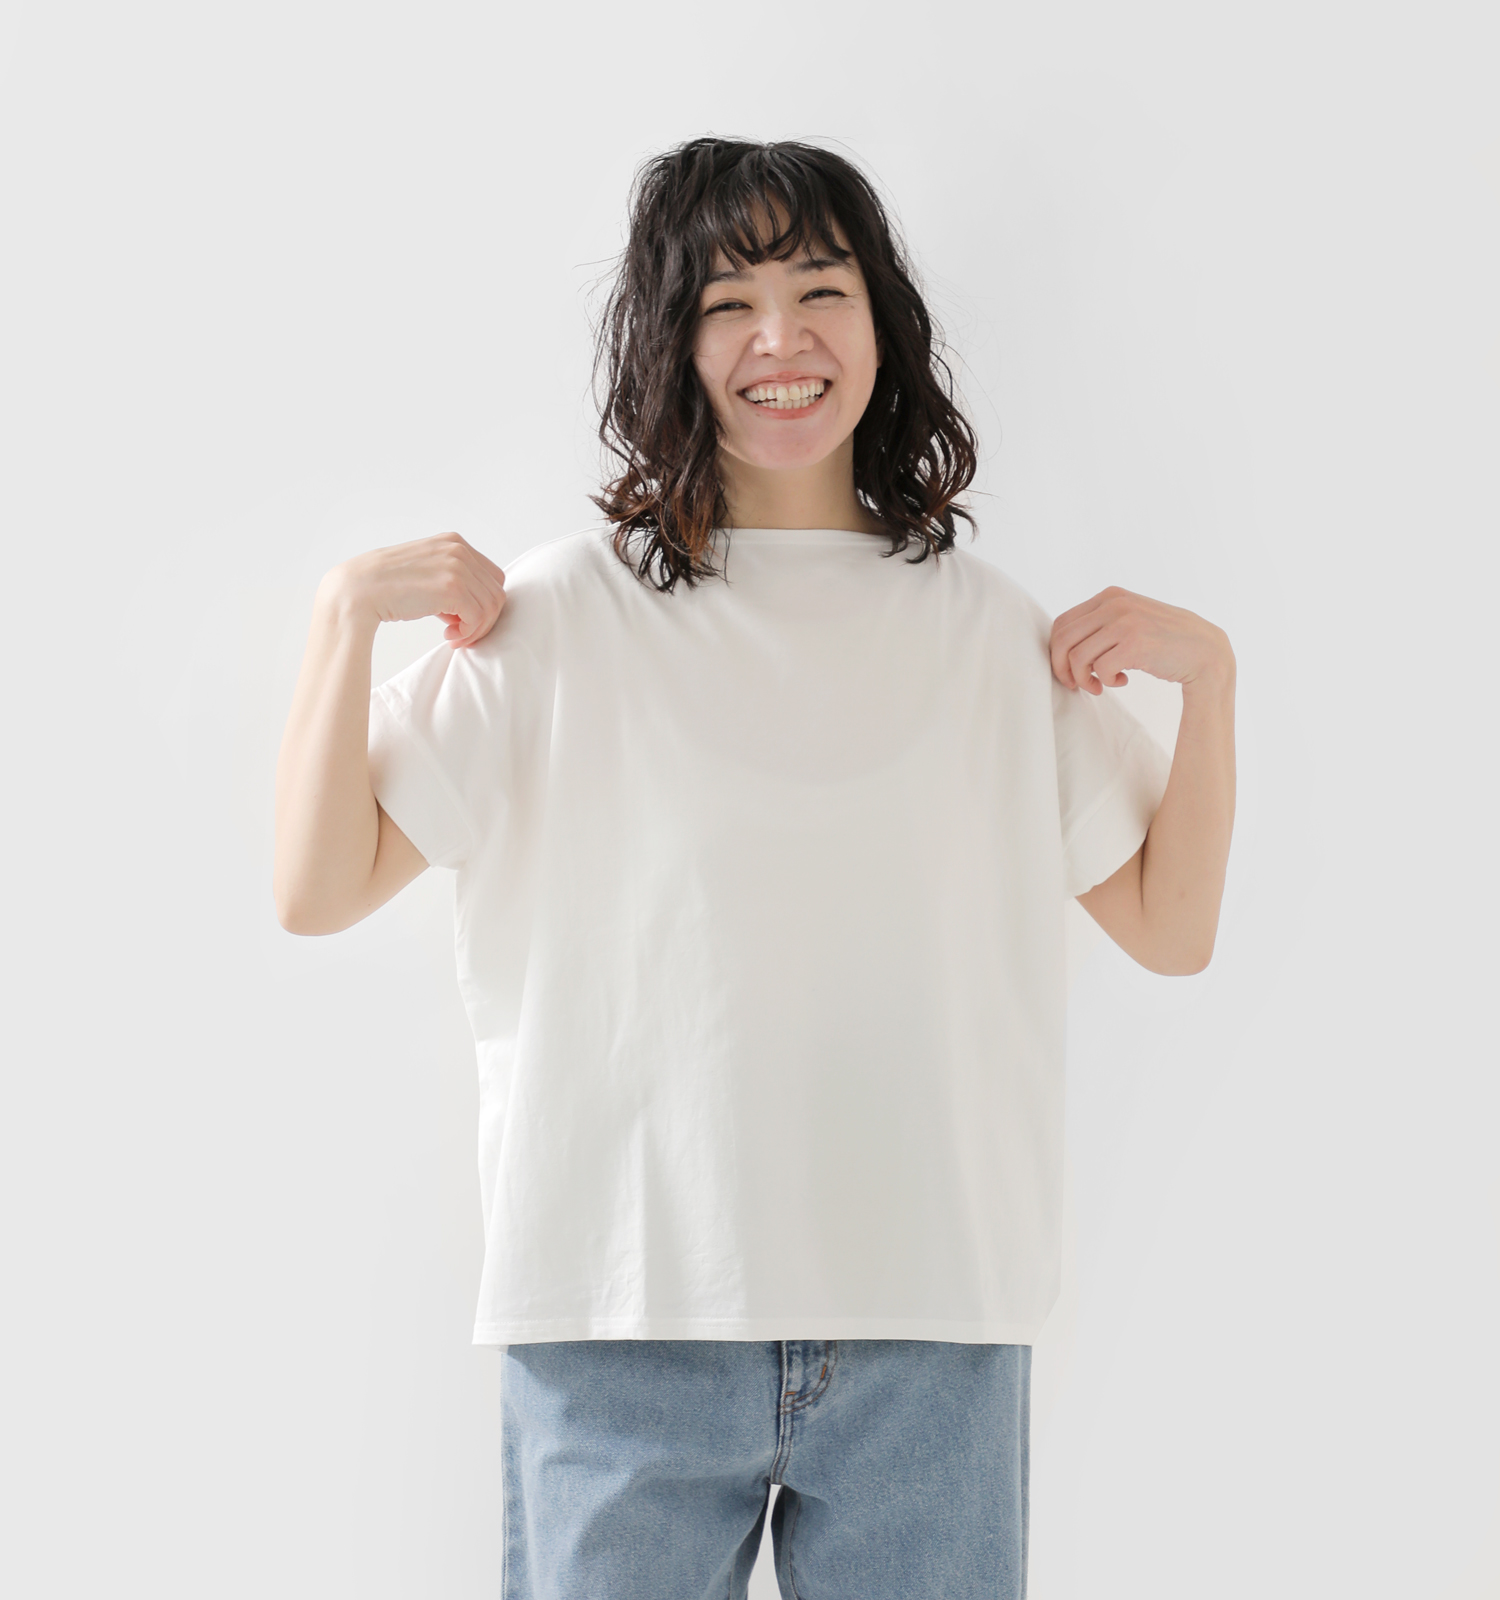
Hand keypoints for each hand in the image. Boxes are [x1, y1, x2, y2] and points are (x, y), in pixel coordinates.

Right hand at [319, 531, 506, 647]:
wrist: (358, 590)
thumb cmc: (387, 586)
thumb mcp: (425, 571)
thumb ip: (450, 579)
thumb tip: (471, 607)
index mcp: (454, 542)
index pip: (492, 577)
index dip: (484, 602)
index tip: (465, 620)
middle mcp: (459, 550)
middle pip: (496, 592)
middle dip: (484, 619)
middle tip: (461, 633)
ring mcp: (457, 567)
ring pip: (491, 607)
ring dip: (476, 629)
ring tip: (455, 637)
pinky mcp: (452, 588)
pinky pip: (478, 617)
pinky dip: (469, 633)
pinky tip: (450, 638)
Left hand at [1049, 586, 1232, 694]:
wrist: (1205, 652)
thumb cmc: (1163, 642)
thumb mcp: (1130, 620)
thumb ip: (1101, 623)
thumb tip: (1061, 645)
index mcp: (1110, 596)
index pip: (1062, 624)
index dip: (1057, 652)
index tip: (1068, 672)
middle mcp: (1115, 604)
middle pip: (1062, 640)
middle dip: (1062, 668)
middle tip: (1076, 685)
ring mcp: (1125, 622)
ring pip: (1077, 657)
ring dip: (1084, 679)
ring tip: (1100, 686)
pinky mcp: (1135, 643)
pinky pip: (1100, 668)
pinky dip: (1106, 681)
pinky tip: (1122, 681)